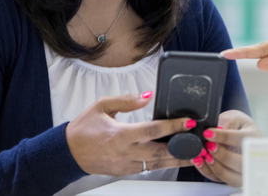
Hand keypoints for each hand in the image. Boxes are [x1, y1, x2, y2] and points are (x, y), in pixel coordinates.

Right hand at [65, 93, 195, 176]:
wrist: (68, 153)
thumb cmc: (83, 128)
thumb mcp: (102, 106)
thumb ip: (127, 100)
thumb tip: (148, 95)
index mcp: (121, 134)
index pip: (153, 130)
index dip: (173, 126)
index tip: (188, 122)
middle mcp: (126, 152)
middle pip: (161, 152)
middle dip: (183, 148)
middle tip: (200, 143)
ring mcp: (126, 165)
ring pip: (157, 164)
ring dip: (178, 160)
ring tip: (196, 154)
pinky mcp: (125, 172)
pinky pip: (148, 168)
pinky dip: (163, 164)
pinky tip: (175, 159)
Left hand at [192, 110, 261, 186]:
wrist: (240, 133)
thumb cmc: (237, 125)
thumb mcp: (234, 117)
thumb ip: (226, 123)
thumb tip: (216, 134)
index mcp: (255, 138)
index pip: (241, 139)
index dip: (224, 137)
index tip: (208, 133)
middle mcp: (253, 157)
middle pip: (240, 163)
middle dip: (221, 155)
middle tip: (208, 146)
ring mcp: (245, 170)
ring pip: (232, 177)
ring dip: (215, 166)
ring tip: (204, 155)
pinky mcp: (233, 178)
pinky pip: (221, 180)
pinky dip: (208, 172)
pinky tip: (201, 162)